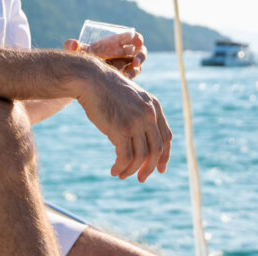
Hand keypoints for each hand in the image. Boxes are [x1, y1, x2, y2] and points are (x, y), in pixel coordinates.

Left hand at [64, 30, 147, 79]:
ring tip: (126, 75)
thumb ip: (72, 46)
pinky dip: (130, 79)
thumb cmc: (83, 57)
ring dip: (135, 70)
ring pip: (137, 66)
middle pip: (140, 52)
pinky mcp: (124, 76)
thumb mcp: (78, 52)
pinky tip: (123, 81)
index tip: (138, 42)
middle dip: (141, 56)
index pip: (133, 37)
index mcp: (118, 42)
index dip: (138, 39)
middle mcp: (124, 53)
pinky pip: (131, 77)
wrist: (83, 74)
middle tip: (135, 62)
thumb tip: (72, 44)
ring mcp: (126, 65)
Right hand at [73, 56, 172, 181]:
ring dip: (131, 170)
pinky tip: (114, 171)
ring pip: (141, 156)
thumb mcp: (130, 100)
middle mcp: (149, 114)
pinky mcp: (121, 129)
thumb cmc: (106, 90)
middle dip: (150, 168)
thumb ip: (140, 116)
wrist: (91, 79)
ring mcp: (136, 121)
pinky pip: (125, 157)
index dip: (165, 156)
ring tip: (121, 175)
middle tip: (141, 179)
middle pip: (157, 150)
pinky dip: (121, 167)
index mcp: (154, 106)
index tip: (160, 169)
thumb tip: (140, 145)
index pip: (166, 137)